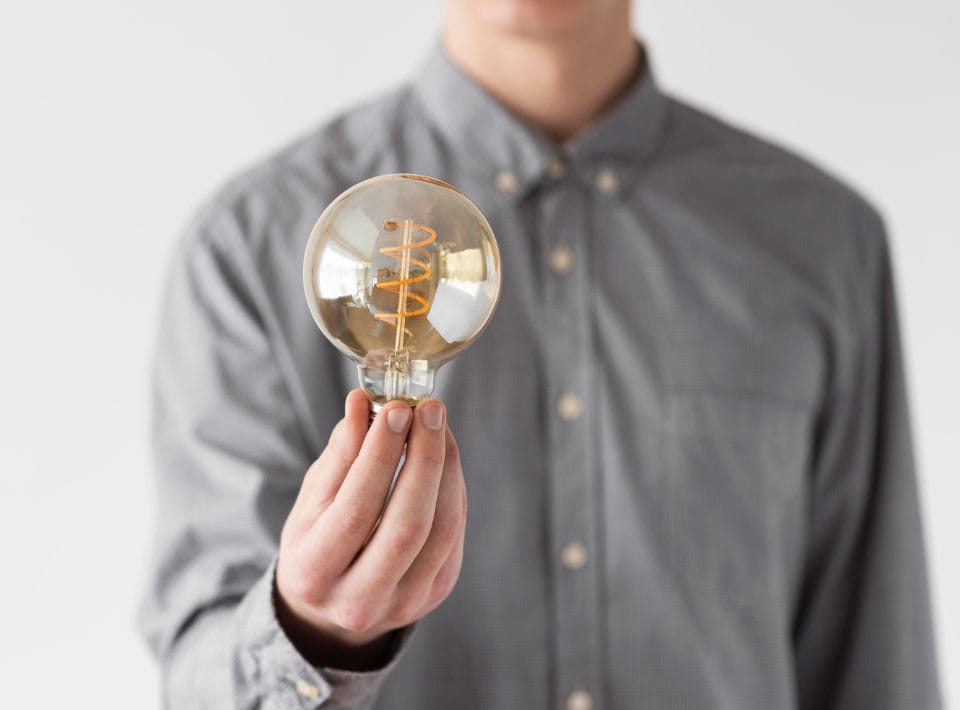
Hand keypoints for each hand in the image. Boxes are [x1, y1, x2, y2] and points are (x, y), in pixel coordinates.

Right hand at [275, 390, 466, 669]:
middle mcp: (359, 599)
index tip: (396, 409)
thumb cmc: (316, 542)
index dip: (381, 455)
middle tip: (428, 409)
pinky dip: (453, 489)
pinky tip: (444, 457)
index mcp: (314, 573)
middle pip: (408, 524)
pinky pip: (454, 535)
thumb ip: (339, 455)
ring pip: (441, 530)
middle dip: (424, 458)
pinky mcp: (435, 594)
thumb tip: (363, 403)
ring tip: (438, 425)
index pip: (357, 509)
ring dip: (446, 469)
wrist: (330, 608)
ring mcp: (403, 603)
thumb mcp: (311, 502)